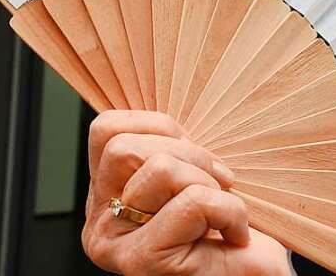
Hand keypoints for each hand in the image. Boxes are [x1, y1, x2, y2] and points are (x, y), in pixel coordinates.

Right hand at [82, 110, 290, 275]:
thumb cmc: (232, 227)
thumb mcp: (202, 173)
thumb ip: (178, 142)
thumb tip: (187, 78)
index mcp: (106, 193)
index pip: (107, 128)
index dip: (162, 127)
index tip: (197, 152)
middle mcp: (99, 221)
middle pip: (126, 146)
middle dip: (190, 153)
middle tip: (219, 182)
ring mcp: (115, 245)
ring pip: (159, 169)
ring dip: (209, 182)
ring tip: (224, 210)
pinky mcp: (142, 263)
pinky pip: (192, 202)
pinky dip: (230, 211)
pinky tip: (236, 235)